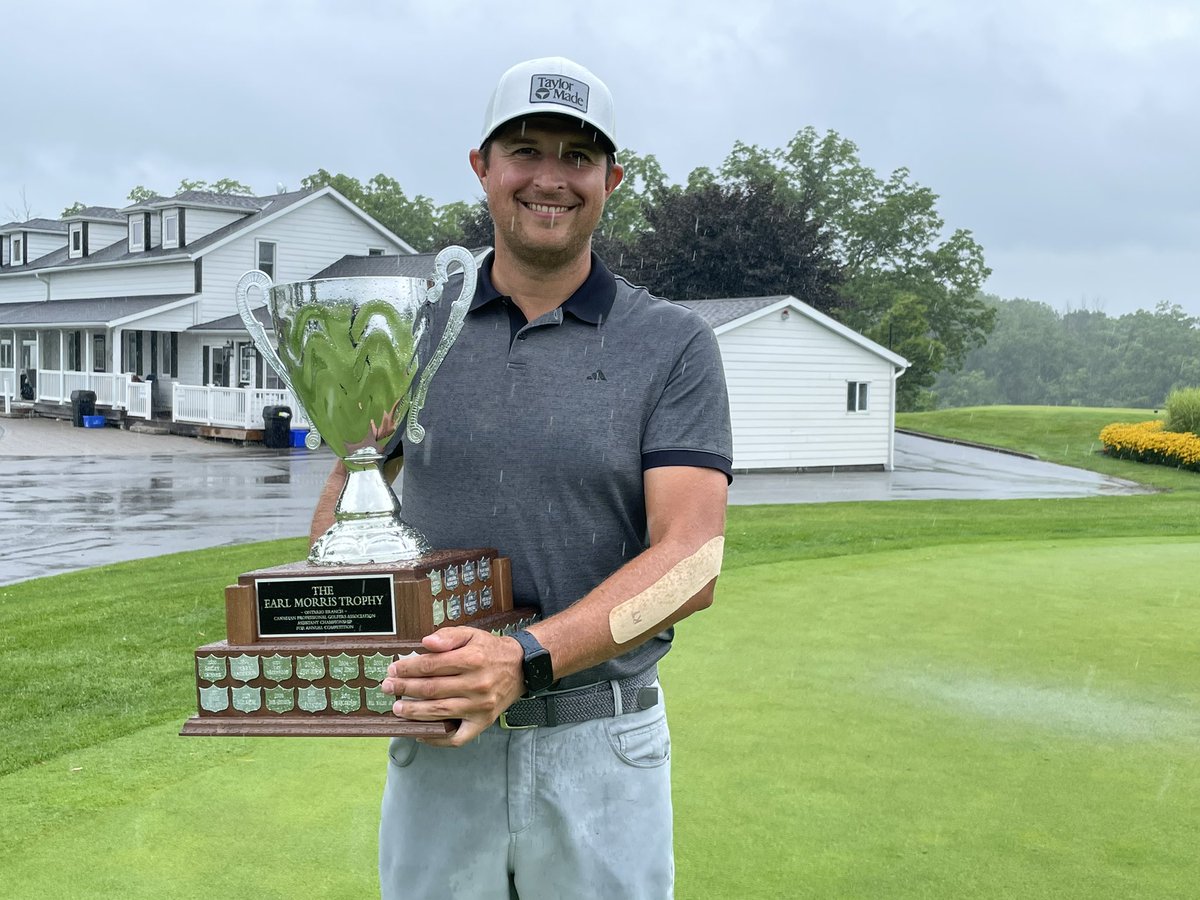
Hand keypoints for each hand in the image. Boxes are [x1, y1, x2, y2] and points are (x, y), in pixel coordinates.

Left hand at [381, 627, 524, 746]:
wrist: (520, 667)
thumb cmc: (490, 650)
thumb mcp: (471, 634)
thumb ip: (448, 636)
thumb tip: (426, 643)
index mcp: (472, 659)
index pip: (431, 665)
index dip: (408, 668)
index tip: (394, 669)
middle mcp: (477, 684)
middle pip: (432, 689)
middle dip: (405, 688)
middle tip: (388, 688)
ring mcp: (480, 706)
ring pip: (440, 712)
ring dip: (414, 712)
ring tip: (397, 709)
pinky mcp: (483, 722)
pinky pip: (457, 737)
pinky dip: (437, 738)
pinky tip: (421, 733)